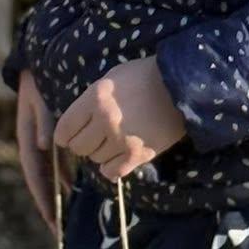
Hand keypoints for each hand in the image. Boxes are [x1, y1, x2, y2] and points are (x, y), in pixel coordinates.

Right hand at [15, 70, 71, 231]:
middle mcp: (34, 145)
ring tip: (69, 216)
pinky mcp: (54, 137)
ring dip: (60, 192)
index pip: (34, 176)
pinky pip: (60, 162)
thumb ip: (42, 120)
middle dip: (50, 205)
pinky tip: (77, 187)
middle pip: (42, 181)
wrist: (40, 65)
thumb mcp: (39, 100)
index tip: (51, 220)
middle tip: (60, 231)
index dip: (42, 199)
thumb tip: (43, 144)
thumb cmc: (40, 83)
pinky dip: (67, 175)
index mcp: (27, 139)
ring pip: (52, 174)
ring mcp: (43, 143)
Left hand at [54, 56, 188, 182]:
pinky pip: (112, 172)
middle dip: (83, 143)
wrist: (183, 86)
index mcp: (95, 98)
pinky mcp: (138, 154)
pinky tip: (118, 158)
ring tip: (113, 142)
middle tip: (94, 137)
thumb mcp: (113, 78)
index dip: (65, 134)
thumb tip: (78, 120)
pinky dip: (112, 168)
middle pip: (78, 147)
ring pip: (95, 159)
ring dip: (101, 153)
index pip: (65, 128)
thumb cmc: (146, 76)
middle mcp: (105, 120)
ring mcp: (122, 139)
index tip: (69, 136)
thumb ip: (92, 99)